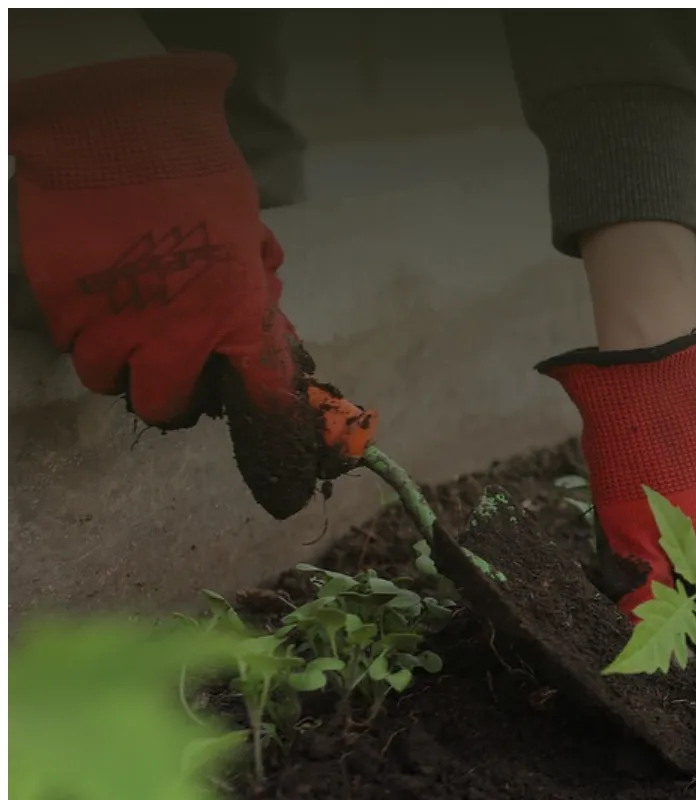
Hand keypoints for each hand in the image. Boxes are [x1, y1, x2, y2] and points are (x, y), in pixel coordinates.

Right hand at [12, 53, 373, 517]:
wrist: (114, 128)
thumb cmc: (195, 175)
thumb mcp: (247, 239)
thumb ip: (250, 299)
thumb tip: (259, 339)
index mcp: (236, 312)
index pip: (263, 399)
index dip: (274, 440)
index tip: (284, 486)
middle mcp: (174, 332)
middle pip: (167, 410)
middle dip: (176, 396)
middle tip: (180, 364)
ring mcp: (111, 322)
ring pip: (110, 381)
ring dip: (124, 363)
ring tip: (135, 316)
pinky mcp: (61, 306)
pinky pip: (74, 345)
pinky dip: (88, 332)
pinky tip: (103, 291)